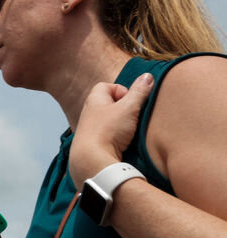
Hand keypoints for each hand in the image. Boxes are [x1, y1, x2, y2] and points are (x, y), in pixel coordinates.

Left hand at [69, 73, 153, 188]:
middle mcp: (88, 112)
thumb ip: (139, 92)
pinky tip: (122, 144)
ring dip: (120, 125)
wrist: (91, 161)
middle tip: (132, 117)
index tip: (131, 102)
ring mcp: (88, 129)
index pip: (106, 86)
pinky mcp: (92, 144)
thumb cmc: (108, 131)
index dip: (122, 91)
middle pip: (108, 104)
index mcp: (94, 100)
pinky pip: (106, 136)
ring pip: (108, 121)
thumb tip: (148, 76)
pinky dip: (115, 138)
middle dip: (123, 109)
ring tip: (129, 132)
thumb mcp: (128, 108)